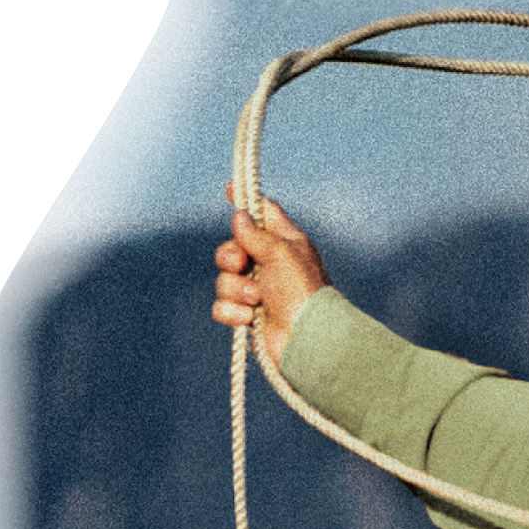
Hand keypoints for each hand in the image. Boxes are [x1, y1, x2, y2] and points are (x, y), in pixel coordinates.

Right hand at [214, 188, 326, 346]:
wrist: (306, 340)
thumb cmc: (301, 291)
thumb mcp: (281, 252)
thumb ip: (256, 233)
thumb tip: (240, 215)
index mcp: (285, 244)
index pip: (264, 214)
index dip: (246, 202)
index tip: (229, 188)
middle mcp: (270, 265)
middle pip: (231, 248)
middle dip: (230, 256)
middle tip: (242, 264)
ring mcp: (258, 292)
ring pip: (224, 280)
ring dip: (236, 289)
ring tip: (257, 300)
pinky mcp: (247, 317)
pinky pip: (222, 307)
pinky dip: (232, 312)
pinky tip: (249, 318)